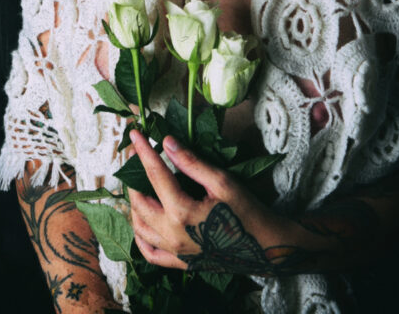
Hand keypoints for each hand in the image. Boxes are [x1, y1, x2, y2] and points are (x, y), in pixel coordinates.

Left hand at [128, 130, 290, 274]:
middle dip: (133, 176)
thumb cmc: (247, 212)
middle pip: (140, 202)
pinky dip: (140, 237)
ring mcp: (174, 252)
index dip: (144, 151)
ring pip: (139, 227)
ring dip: (134, 204)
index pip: (155, 174)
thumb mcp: (222, 182)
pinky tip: (141, 223)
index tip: (135, 134)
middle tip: (135, 157)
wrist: (266, 248)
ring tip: (137, 184)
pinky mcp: (180, 263)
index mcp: (182, 212)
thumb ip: (192, 163)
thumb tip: (167, 142)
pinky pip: (150, 253)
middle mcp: (172, 234)